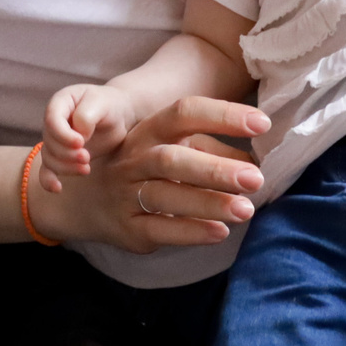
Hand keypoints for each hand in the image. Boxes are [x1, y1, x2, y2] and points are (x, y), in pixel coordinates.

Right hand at [32, 97, 266, 253]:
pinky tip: (220, 232)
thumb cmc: (143, 169)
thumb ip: (211, 150)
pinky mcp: (126, 228)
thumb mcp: (171, 149)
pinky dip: (191, 231)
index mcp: (148, 130)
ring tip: (246, 210)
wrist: (83, 201)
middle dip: (215, 169)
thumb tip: (256, 161)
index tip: (262, 123)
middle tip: (256, 179)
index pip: (183, 113)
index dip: (222, 115)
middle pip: (171, 158)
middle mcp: (133, 159)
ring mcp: (125, 194)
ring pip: (164, 195)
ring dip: (208, 203)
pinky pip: (158, 229)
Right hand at [42, 84, 143, 177]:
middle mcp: (53, 122)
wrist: (119, 116)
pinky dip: (49, 180)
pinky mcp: (62, 157)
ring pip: (49, 158)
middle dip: (67, 154)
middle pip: (50, 142)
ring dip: (65, 167)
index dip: (63, 135)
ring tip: (87, 168)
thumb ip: (86, 116)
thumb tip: (79, 136)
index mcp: (60, 103)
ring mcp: (56, 141)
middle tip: (87, 157)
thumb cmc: (110, 105)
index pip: (52, 121)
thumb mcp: (101, 103)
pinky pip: (48, 170)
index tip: (81, 142)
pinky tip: (57, 188)